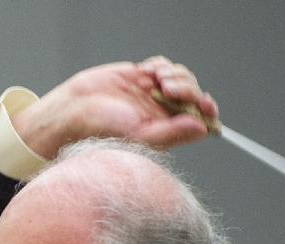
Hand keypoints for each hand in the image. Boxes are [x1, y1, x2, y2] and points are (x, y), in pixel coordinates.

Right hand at [11, 56, 218, 157]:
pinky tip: (148, 73)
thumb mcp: (141, 135)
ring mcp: (154, 94)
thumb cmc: (104, 129)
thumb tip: (203, 128)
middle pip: (194, 95)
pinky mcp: (143, 76)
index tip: (205, 103)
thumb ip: (174, 133)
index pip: (199, 121)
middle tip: (168, 89)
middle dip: (187, 87)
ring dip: (175, 74)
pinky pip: (165, 65)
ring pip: (182, 77)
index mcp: (166, 133)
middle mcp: (163, 114)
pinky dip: (162, 65)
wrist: (77, 108)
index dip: (207, 110)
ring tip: (157, 81)